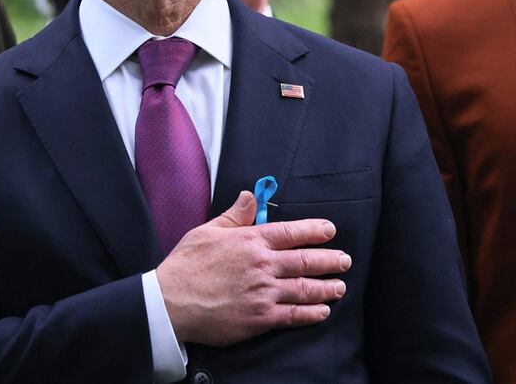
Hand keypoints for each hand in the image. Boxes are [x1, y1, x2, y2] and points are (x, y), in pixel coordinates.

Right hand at [156, 190, 350, 345]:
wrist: (170, 302)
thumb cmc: (186, 265)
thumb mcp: (207, 231)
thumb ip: (235, 216)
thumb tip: (251, 197)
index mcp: (250, 241)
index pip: (290, 232)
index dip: (314, 231)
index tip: (330, 230)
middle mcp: (262, 265)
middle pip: (305, 261)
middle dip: (329, 260)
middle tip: (344, 260)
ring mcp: (264, 293)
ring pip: (305, 289)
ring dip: (326, 287)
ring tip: (340, 286)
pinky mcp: (260, 318)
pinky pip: (294, 315)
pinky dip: (312, 313)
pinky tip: (322, 312)